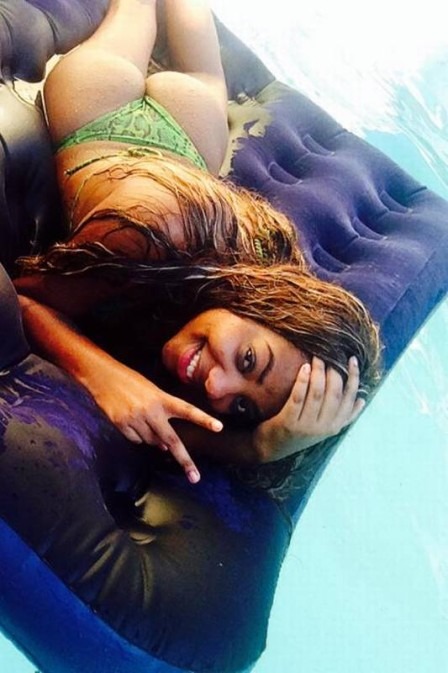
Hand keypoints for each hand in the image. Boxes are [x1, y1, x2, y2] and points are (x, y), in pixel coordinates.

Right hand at [91, 362, 222, 482]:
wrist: (102, 375)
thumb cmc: (129, 381)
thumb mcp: (150, 392)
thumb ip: (162, 415)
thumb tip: (165, 446)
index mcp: (161, 398)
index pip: (187, 410)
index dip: (203, 419)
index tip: (219, 427)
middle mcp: (151, 410)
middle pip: (171, 440)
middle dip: (184, 459)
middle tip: (195, 477)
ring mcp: (135, 418)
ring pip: (151, 442)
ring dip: (153, 440)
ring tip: (144, 422)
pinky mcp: (121, 424)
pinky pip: (135, 440)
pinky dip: (137, 437)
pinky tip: (132, 424)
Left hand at [253, 356, 364, 461]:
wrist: (271, 447)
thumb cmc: (299, 431)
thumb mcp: (324, 428)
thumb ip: (343, 416)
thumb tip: (362, 399)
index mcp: (335, 427)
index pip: (349, 400)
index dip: (353, 378)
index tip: (352, 360)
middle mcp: (323, 428)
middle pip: (334, 394)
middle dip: (334, 371)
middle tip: (329, 354)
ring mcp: (306, 426)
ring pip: (317, 394)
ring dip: (319, 372)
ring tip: (317, 357)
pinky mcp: (288, 423)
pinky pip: (298, 398)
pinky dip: (303, 381)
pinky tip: (304, 368)